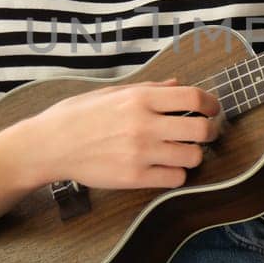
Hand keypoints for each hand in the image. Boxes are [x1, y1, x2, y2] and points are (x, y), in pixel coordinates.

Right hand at [25, 77, 221, 189]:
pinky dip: (176, 174)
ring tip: (181, 152)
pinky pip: (176, 178)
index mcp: (139, 98)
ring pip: (193, 157)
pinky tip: (166, 168)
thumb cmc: (78, 116)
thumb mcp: (112, 93)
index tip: (213, 109)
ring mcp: (140, 153)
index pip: (194, 97)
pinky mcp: (135, 177)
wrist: (50, 145)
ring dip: (192, 154)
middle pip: (201, 130)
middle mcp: (144, 124)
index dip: (211, 104)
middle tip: (203, 133)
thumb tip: (178, 84)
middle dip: (209, 132)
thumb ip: (149, 89)